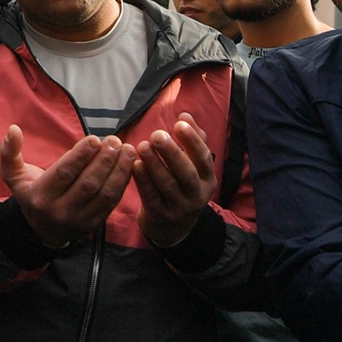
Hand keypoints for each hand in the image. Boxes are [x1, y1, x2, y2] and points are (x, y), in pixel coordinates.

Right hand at [0, 125, 135, 247]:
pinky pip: (112, 203)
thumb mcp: (14, 176)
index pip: (64, 174)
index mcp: (39, 197)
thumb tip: (14, 129)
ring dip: (118, 171)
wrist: (41, 230)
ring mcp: (79, 220)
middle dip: (104, 160)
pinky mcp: (94, 224)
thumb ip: (10, 152)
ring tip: (128, 150)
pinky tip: (129, 166)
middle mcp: (59, 211)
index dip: (81, 156)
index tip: (95, 138)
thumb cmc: (31, 193)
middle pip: (87, 184)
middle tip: (115, 141)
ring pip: (103, 194)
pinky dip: (122, 183)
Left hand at [130, 114, 216, 246]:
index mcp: (208, 179)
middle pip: (186, 173)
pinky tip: (134, 164)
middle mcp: (197, 195)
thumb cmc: (183, 185)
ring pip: (167, 185)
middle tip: (156, 134)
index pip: (204, 158)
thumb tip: (185, 114)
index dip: (193, 141)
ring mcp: (179, 208)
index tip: (179, 123)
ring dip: (153, 164)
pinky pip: (151, 196)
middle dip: (172, 153)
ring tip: (141, 146)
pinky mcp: (160, 215)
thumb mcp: (194, 166)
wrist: (173, 227)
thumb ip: (192, 140)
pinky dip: (142, 180)